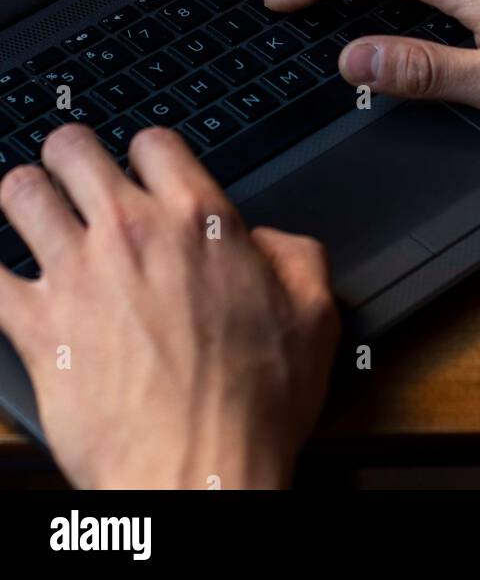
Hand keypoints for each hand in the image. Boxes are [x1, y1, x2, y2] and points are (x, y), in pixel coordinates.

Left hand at [0, 124, 338, 488]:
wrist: (199, 473)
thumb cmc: (254, 406)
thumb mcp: (314, 315)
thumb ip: (295, 256)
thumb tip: (270, 240)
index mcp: (198, 220)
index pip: (152, 141)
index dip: (146, 152)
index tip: (143, 171)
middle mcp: (131, 232)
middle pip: (72, 148)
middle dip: (70, 156)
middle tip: (75, 177)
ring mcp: (78, 274)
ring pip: (22, 192)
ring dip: (25, 197)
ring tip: (32, 213)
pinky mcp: (37, 326)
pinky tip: (0, 275)